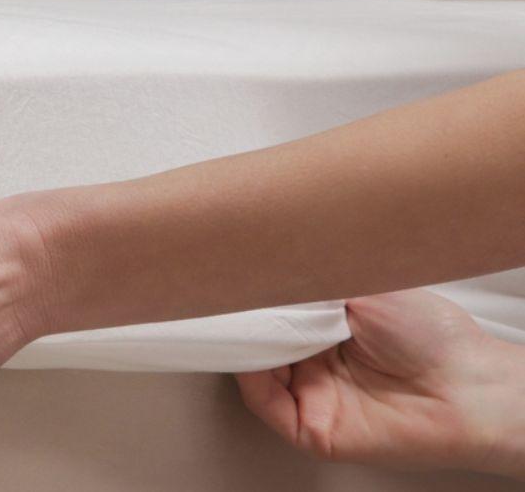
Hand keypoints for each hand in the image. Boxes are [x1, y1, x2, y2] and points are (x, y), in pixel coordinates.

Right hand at [236, 289, 524, 478]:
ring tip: (235, 313)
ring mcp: (311, 395)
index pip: (272, 311)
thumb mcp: (361, 287)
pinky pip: (265, 402)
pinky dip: (248, 376)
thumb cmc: (429, 332)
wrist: (469, 385)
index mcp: (326, 326)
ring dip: (241, 342)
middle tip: (228, 289)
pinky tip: (248, 349)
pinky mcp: (311, 428)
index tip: (235, 272)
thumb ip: (308, 284)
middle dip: (242, 315)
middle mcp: (314, 361)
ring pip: (254, 369)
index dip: (252, 295)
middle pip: (259, 339)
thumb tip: (263, 268)